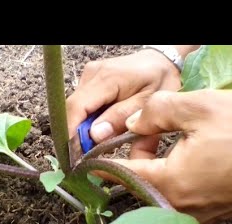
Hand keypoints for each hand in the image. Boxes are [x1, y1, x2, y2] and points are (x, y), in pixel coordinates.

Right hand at [66, 46, 198, 148]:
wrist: (161, 60)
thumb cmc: (159, 80)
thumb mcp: (146, 102)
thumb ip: (120, 118)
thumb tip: (95, 135)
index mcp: (107, 79)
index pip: (76, 107)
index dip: (70, 132)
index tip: (73, 155)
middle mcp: (92, 74)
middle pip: (73, 110)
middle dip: (76, 135)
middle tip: (86, 156)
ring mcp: (88, 75)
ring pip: (76, 109)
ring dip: (83, 128)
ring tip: (97, 142)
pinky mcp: (89, 80)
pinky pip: (82, 105)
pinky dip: (88, 119)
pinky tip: (101, 127)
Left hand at [112, 89, 231, 223]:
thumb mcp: (200, 108)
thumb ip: (156, 112)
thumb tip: (132, 122)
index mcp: (171, 183)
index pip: (120, 175)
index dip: (101, 162)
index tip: (89, 157)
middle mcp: (179, 206)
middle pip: (137, 184)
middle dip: (134, 158)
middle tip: (145, 134)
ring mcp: (196, 213)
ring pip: (156, 190)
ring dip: (153, 167)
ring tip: (167, 140)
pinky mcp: (210, 212)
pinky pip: (177, 196)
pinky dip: (171, 177)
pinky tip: (184, 156)